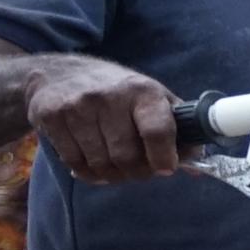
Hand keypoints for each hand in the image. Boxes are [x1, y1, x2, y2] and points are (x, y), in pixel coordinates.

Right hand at [26, 57, 182, 184]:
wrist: (56, 74)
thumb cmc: (115, 90)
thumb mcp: (151, 98)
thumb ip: (176, 129)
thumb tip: (197, 166)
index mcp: (143, 91)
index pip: (158, 130)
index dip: (164, 157)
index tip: (166, 169)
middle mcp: (110, 97)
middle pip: (126, 156)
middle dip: (137, 172)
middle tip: (138, 170)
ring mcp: (78, 107)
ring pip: (101, 163)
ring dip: (112, 175)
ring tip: (116, 166)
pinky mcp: (52, 117)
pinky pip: (75, 163)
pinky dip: (88, 173)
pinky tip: (92, 164)